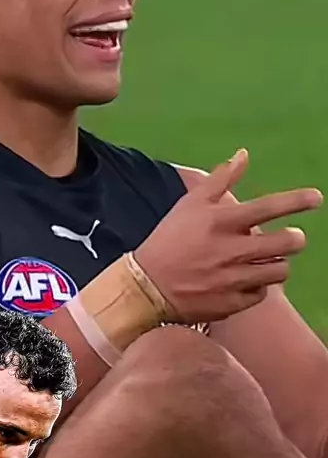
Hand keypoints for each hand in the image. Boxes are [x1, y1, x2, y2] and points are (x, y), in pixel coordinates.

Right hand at [135, 149, 322, 322]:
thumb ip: (221, 179)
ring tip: (268, 260)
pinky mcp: (232, 303)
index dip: (297, 201)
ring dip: (279, 263)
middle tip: (292, 237)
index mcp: (221, 222)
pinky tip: (246, 280)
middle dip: (295, 238)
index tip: (317, 198)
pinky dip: (258, 286)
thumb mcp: (190, 204)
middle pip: (286, 243)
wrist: (146, 286)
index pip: (269, 207)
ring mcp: (232, 279)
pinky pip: (261, 293)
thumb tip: (244, 154)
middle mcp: (230, 250)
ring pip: (280, 271)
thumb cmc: (170, 239)